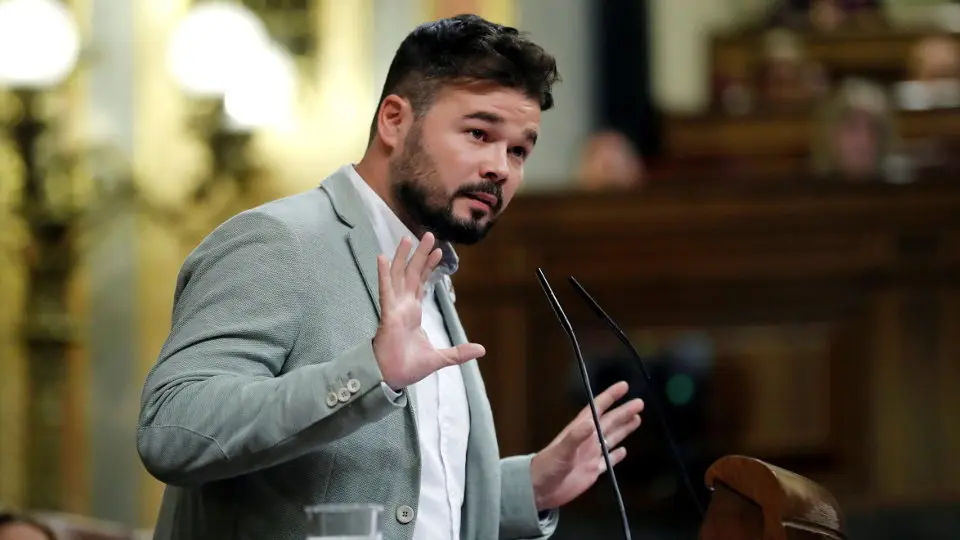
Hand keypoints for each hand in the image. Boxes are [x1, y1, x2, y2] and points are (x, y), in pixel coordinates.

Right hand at [373, 232, 485, 389]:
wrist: (393, 379)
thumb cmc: (409, 367)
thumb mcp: (440, 358)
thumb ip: (459, 352)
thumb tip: (482, 349)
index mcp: (413, 313)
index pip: (421, 283)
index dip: (429, 267)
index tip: (439, 252)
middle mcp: (403, 306)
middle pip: (412, 274)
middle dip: (420, 255)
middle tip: (429, 235)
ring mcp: (394, 308)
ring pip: (398, 276)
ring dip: (403, 257)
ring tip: (407, 238)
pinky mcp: (387, 315)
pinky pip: (385, 291)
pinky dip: (384, 274)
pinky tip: (383, 257)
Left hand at [529, 381, 643, 510]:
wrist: (539, 490)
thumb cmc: (546, 466)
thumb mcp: (560, 451)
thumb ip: (575, 437)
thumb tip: (591, 422)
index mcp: (579, 430)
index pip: (597, 409)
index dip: (610, 397)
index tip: (623, 386)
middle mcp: (587, 440)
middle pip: (609, 422)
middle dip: (624, 412)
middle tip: (640, 403)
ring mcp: (591, 455)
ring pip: (611, 438)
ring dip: (624, 429)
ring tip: (637, 419)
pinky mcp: (592, 471)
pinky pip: (608, 461)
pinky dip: (616, 456)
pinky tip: (624, 451)